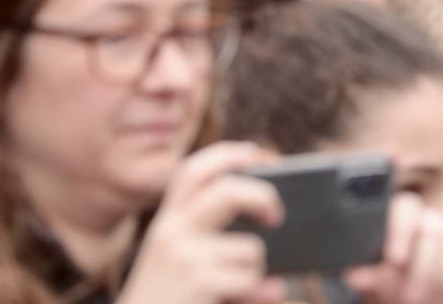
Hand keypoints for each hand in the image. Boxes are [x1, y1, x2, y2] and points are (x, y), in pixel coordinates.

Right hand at [118, 143, 284, 303]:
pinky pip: (249, 279)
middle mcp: (170, 232)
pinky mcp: (197, 279)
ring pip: (250, 249)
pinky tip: (231, 302)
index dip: (227, 156)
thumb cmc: (169, 302)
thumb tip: (275, 269)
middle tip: (276, 216)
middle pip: (228, 191)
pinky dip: (252, 295)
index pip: (192, 173)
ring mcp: (183, 255)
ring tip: (241, 290)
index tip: (256, 153)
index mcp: (166, 223)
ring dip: (255, 273)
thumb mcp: (184, 270)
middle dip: (263, 197)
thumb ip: (221, 254)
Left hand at [343, 192, 442, 303]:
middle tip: (408, 297)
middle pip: (430, 230)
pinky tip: (440, 298)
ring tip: (421, 301)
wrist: (411, 289)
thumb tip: (355, 276)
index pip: (404, 208)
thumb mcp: (375, 276)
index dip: (400, 231)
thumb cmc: (388, 276)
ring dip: (436, 279)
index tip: (394, 259)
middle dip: (421, 268)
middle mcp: (426, 216)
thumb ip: (368, 274)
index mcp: (398, 215)